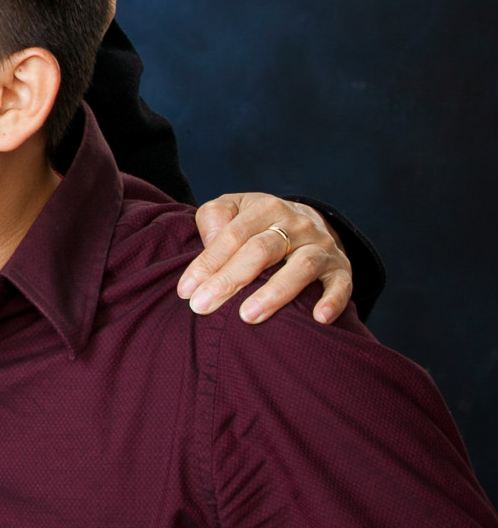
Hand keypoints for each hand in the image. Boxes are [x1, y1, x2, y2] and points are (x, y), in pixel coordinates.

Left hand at [179, 193, 352, 324]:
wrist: (308, 222)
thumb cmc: (257, 223)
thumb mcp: (233, 209)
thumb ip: (214, 217)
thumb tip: (209, 241)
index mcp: (266, 208)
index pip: (232, 235)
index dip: (208, 262)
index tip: (186, 290)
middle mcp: (297, 225)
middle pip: (261, 250)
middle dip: (230, 280)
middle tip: (203, 306)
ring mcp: (322, 246)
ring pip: (302, 266)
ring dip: (275, 292)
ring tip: (248, 316)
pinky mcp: (341, 268)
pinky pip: (341, 284)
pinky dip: (333, 300)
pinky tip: (318, 319)